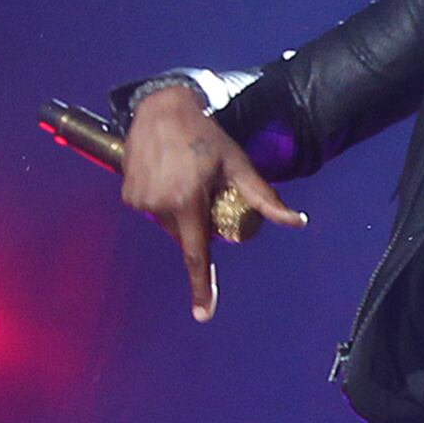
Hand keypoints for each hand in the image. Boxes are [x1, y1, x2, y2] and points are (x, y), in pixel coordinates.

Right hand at [122, 84, 303, 322]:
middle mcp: (158, 206)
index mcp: (187, 204)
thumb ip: (266, 197)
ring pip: (166, 222)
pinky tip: (167, 175)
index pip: (196, 256)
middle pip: (183, 235)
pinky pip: (150, 209)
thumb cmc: (207, 136)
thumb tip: (296, 221)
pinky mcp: (127, 193)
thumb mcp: (239, 166)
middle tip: (203, 188)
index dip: (202, 287)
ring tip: (184, 176)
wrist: (163, 108)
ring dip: (178, 210)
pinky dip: (160, 200)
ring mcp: (139, 200)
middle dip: (196, 222)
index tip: (203, 314)